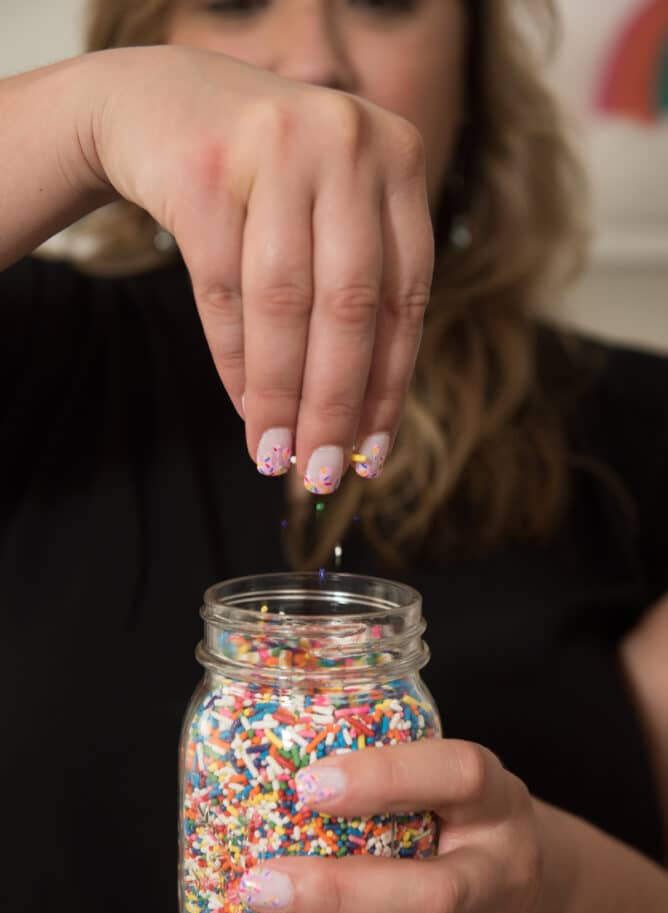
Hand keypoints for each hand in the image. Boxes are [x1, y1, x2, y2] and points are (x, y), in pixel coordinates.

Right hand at [92, 45, 433, 489]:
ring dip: (281, 395)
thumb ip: (357, 289)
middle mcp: (347, 143)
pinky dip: (236, 361)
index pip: (404, 296)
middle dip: (336, 404)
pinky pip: (224, 290)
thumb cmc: (264, 175)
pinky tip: (246, 408)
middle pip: (349, 307)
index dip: (390, 385)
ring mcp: (275, 148)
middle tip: (324, 472)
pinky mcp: (205, 170)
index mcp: (399, 156)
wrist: (161, 102)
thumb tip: (359, 423)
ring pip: (285, 304)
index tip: (373, 453)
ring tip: (276, 457)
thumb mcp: (330, 210)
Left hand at [235, 739, 546, 912]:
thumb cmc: (463, 821)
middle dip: (341, 893)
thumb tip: (275, 757)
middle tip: (260, 883)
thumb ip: (385, 775)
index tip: (307, 785)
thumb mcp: (447, 785)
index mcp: (496, 801)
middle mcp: (502, 873)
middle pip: (436, 892)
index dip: (385, 776)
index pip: (457, 775)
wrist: (543, 895)